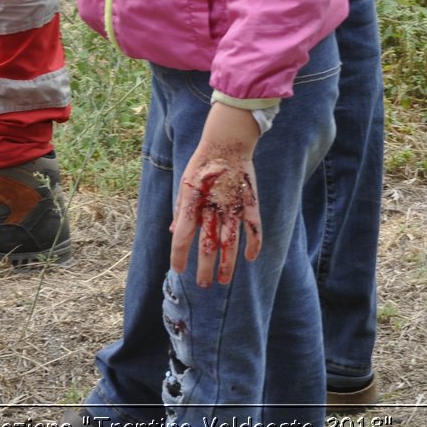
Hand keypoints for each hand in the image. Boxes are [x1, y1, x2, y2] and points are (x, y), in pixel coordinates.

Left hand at [170, 103, 262, 286]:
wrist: (227, 142)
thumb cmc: (203, 163)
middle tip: (203, 284)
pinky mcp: (249, 203)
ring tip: (223, 281)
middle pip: (206, 246)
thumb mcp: (185, 185)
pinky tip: (250, 259)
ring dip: (226, 265)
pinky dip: (253, 245)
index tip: (178, 270)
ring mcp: (232, 207)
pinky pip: (253, 229)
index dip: (178, 256)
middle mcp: (211, 209)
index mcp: (192, 203)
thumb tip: (173, 232)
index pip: (181, 237)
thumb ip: (180, 210)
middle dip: (204, 268)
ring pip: (229, 244)